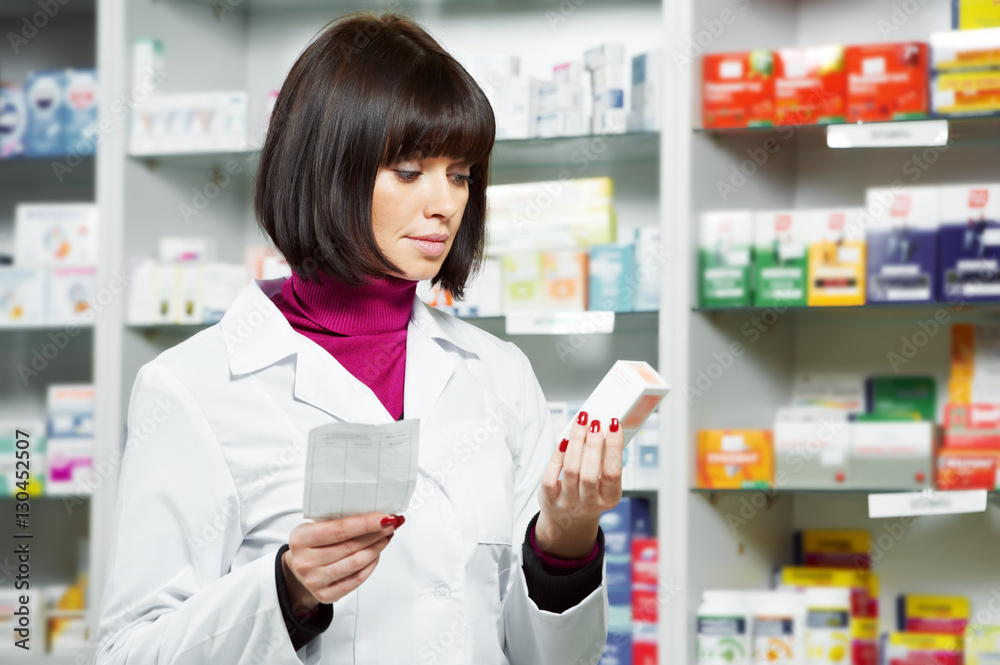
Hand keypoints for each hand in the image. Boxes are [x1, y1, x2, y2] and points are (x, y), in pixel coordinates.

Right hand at [282, 512, 403, 613]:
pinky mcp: (325, 595)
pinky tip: (376, 554)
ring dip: (377, 548)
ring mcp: (314, 581)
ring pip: (356, 563)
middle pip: (351, 546)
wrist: (298, 567)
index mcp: (301, 538)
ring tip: (386, 537)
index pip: (340, 530)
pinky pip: (357, 580)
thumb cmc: (312, 543)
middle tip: (392, 524)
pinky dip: (371, 565)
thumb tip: (375, 515)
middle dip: (377, 534)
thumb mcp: (316, 526)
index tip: (386, 517)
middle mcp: (305, 561)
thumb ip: (340, 521)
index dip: (366, 523)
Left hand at [535, 412, 623, 558]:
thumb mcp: (604, 485)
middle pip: (590, 473)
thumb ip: (604, 462)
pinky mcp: (550, 499)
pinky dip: (557, 456)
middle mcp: (589, 503)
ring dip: (576, 443)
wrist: (568, 521)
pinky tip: (564, 441)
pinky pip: (551, 476)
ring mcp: (568, 503)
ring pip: (571, 470)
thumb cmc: (588, 494)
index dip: (614, 447)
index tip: (614, 425)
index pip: (614, 472)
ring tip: (580, 424)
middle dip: (593, 444)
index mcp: (609, 498)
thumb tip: (602, 429)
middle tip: (594, 423)